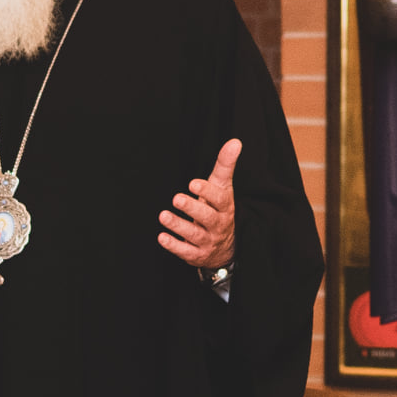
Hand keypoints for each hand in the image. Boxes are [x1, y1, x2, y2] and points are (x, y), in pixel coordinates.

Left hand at [158, 138, 238, 270]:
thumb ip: (225, 165)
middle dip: (192, 208)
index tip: (193, 183)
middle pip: (208, 217)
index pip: (220, 199)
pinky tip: (161, 237)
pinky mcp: (196, 254)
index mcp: (225, 207)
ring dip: (178, 225)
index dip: (207, 192)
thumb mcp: (222, 188)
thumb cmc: (218, 208)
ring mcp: (208, 241)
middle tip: (176, 198)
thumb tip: (235, 141)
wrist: (226, 246)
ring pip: (194, 235)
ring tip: (163, 216)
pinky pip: (185, 251)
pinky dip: (174, 245)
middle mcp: (218, 225)